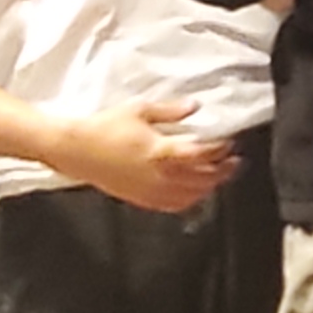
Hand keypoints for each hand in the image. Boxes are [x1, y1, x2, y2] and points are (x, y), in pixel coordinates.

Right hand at [51, 101, 241, 215]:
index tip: (230, 143)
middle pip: (204, 178)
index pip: (203, 154)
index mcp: (162, 151)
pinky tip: (195, 192)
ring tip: (218, 175)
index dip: (220, 149)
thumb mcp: (140, 110)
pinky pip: (174, 205)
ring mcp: (152, 190)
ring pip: (192, 195)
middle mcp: (161, 175)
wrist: (78, 150)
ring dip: (210, 186)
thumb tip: (194, 107)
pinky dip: (190, 199)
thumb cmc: (106, 127)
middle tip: (234, 161)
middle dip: (222, 170)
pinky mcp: (143, 199)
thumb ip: (170, 111)